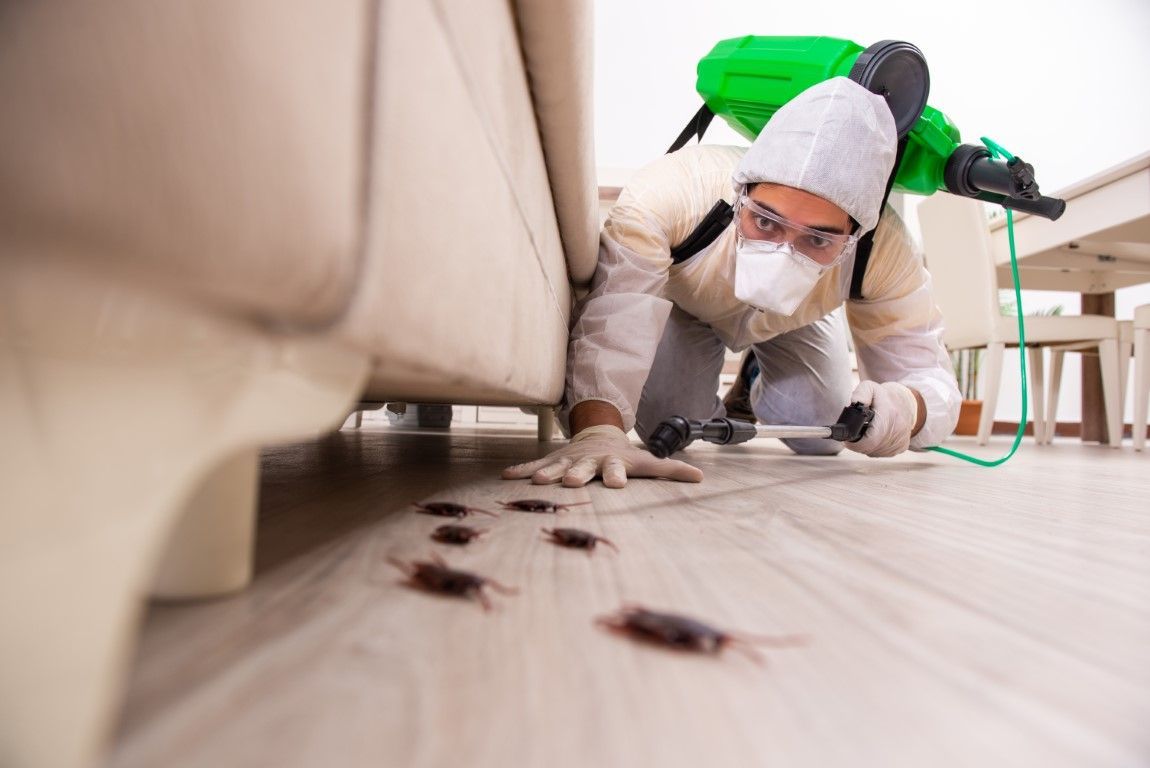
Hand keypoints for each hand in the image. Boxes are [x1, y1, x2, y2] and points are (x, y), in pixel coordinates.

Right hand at [501, 425, 703, 487]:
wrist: (598, 434)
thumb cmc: (624, 455)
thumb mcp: (647, 461)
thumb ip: (671, 470)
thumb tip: (701, 477)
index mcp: (613, 463)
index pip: (616, 470)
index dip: (617, 476)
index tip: (617, 485)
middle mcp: (590, 461)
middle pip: (584, 469)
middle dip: (578, 475)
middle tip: (572, 483)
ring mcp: (569, 460)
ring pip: (557, 467)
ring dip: (547, 473)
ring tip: (538, 481)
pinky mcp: (553, 460)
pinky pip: (534, 465)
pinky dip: (521, 470)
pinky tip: (506, 477)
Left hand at [845, 381, 918, 456]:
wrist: (905, 403)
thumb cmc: (884, 397)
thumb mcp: (870, 388)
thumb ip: (860, 393)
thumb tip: (855, 403)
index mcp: (889, 416)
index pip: (870, 440)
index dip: (856, 443)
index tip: (849, 438)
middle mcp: (897, 430)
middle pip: (870, 448)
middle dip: (858, 444)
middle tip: (853, 436)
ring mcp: (900, 440)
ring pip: (875, 452)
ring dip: (866, 447)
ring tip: (865, 434)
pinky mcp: (902, 447)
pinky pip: (882, 454)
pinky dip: (875, 448)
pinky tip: (874, 438)